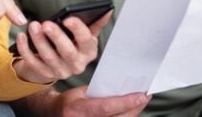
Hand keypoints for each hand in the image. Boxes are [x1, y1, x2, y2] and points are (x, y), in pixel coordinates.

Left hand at [12, 11, 111, 83]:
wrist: (56, 64)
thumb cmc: (72, 44)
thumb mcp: (84, 36)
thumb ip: (95, 23)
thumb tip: (108, 10)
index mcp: (89, 52)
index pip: (86, 40)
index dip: (78, 29)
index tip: (68, 18)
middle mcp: (77, 65)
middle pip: (67, 51)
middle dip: (56, 37)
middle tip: (46, 23)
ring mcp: (60, 72)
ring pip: (49, 57)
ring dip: (39, 41)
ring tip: (33, 26)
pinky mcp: (44, 74)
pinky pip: (33, 63)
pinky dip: (26, 50)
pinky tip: (21, 37)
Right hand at [14, 86, 150, 116]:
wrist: (56, 115)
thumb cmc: (69, 102)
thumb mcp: (80, 93)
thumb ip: (99, 93)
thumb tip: (122, 88)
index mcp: (78, 110)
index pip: (106, 107)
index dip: (125, 102)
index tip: (141, 95)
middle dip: (134, 108)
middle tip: (146, 96)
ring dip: (132, 113)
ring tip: (141, 101)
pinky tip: (131, 110)